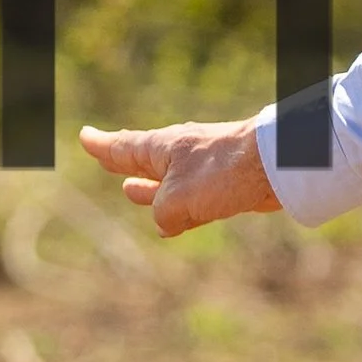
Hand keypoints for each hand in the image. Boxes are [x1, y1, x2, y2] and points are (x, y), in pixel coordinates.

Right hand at [80, 118, 278, 237]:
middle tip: (105, 158)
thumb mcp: (177, 199)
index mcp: (162, 148)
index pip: (123, 148)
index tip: (85, 137)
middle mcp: (180, 156)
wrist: (276, 167)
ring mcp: (203, 170)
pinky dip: (177, 211)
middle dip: (123, 164)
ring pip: (167, 184)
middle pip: (143, 162)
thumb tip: (165, 223)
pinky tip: (170, 224)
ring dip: (148, 189)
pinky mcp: (224, 188)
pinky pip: (191, 202)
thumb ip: (162, 213)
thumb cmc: (222, 172)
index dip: (102, 146)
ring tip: (129, 191)